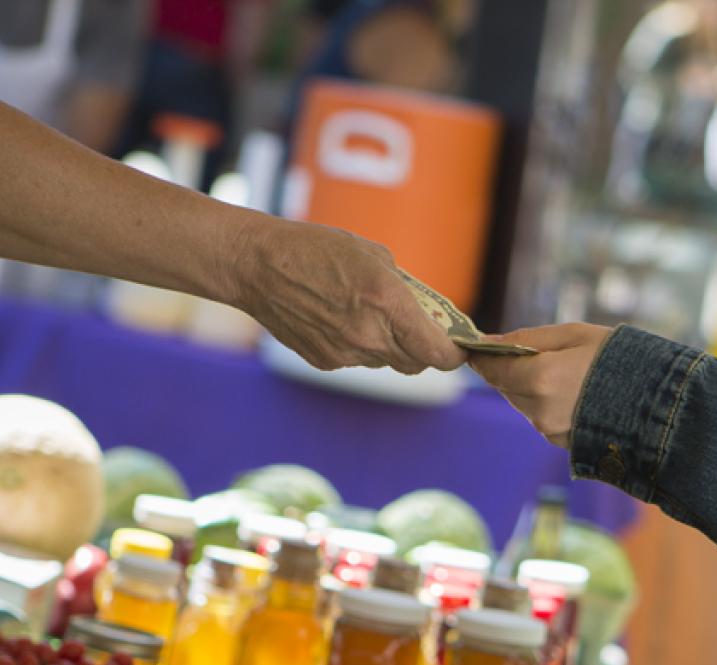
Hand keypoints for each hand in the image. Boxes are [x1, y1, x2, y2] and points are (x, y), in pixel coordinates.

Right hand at [233, 216, 466, 374]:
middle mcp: (369, 336)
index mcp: (387, 303)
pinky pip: (355, 360)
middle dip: (422, 349)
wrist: (258, 265)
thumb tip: (422, 308)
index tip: (459, 349)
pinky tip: (337, 318)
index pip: (437, 353)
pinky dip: (357, 345)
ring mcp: (345, 354)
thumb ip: (403, 287)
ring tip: (365, 313)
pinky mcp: (324, 361)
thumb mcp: (373, 254)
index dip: (454, 356)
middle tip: (419, 328)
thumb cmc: (316, 248)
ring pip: (384, 361)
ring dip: (387, 345)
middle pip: (415, 363)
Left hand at [468, 323, 615, 448]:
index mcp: (540, 378)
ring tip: (558, 369)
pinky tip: (571, 390)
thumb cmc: (621, 357)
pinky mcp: (563, 443)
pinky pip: (541, 418)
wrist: (662, 401)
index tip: (476, 345)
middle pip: (505, 387)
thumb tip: (489, 341)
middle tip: (522, 351)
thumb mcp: (575, 334)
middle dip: (508, 369)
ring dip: (528, 386)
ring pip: (523, 404)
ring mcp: (551, 430)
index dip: (482, 356)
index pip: (492, 369)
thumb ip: (527, 338)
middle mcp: (539, 410)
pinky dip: (546, 403)